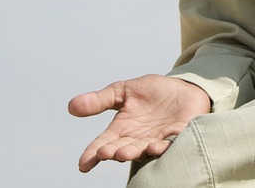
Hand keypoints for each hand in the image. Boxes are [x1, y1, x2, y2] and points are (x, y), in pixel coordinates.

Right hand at [68, 74, 211, 171]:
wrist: (183, 89)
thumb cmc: (152, 93)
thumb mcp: (123, 91)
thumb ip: (100, 100)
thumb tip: (71, 106)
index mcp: (122, 129)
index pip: (104, 142)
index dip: (93, 154)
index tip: (83, 164)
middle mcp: (137, 138)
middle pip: (122, 148)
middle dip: (113, 152)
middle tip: (104, 153)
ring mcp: (156, 139)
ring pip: (143, 150)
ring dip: (134, 152)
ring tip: (123, 153)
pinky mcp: (177, 135)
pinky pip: (169, 144)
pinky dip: (161, 147)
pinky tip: (155, 146)